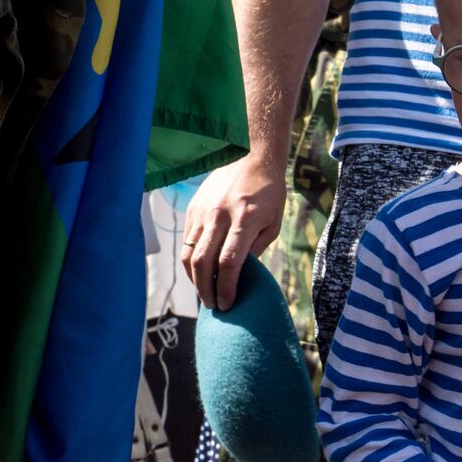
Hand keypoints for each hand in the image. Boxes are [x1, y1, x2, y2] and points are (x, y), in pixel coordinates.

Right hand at [181, 156, 287, 310]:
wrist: (250, 155)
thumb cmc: (269, 192)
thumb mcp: (273, 222)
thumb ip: (256, 249)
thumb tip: (239, 275)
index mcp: (245, 219)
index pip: (229, 262)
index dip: (227, 287)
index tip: (228, 304)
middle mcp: (219, 215)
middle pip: (204, 262)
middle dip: (206, 290)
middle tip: (213, 305)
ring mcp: (202, 211)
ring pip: (189, 253)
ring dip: (195, 279)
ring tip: (205, 293)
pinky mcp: (192, 208)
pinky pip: (187, 241)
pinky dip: (191, 261)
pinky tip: (200, 273)